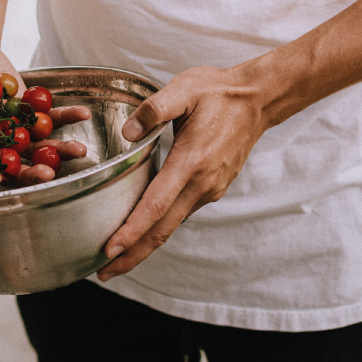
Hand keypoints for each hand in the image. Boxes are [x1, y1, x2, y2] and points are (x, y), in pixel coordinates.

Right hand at [0, 35, 89, 185]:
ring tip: (78, 151)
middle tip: (47, 175)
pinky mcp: (26, 108)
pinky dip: (65, 116)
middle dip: (29, 171)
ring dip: (58, 150)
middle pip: (9, 163)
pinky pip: (48, 116)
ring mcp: (9, 125)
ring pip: (35, 145)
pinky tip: (82, 114)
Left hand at [96, 65, 268, 280]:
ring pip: (172, 225)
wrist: (258, 99)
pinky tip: (143, 229)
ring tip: (116, 257)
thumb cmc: (218, 92)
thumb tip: (127, 133)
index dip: (131, 231)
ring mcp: (210, 188)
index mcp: (191, 161)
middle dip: (132, 255)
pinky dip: (160, 227)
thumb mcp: (184, 89)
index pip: (156, 206)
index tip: (109, 249)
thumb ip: (153, 109)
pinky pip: (182, 213)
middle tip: (103, 271)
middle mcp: (202, 183)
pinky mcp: (213, 188)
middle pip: (163, 230)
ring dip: (144, 244)